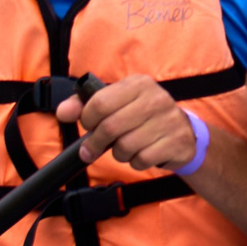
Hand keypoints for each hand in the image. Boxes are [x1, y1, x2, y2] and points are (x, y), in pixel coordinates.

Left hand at [59, 76, 197, 171]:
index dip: (87, 119)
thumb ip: (86, 105)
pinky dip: (136, 162)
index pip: (100, 103)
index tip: (89, 125)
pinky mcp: (177, 142)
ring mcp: (169, 121)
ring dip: (119, 153)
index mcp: (139, 84)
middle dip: (96, 143)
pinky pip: (142, 160)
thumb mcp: (117, 102)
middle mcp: (156, 99)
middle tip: (91, 149)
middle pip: (110, 127)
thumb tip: (63, 112)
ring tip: (125, 146)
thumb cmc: (143, 116)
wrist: (183, 131)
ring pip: (125, 147)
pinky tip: (142, 153)